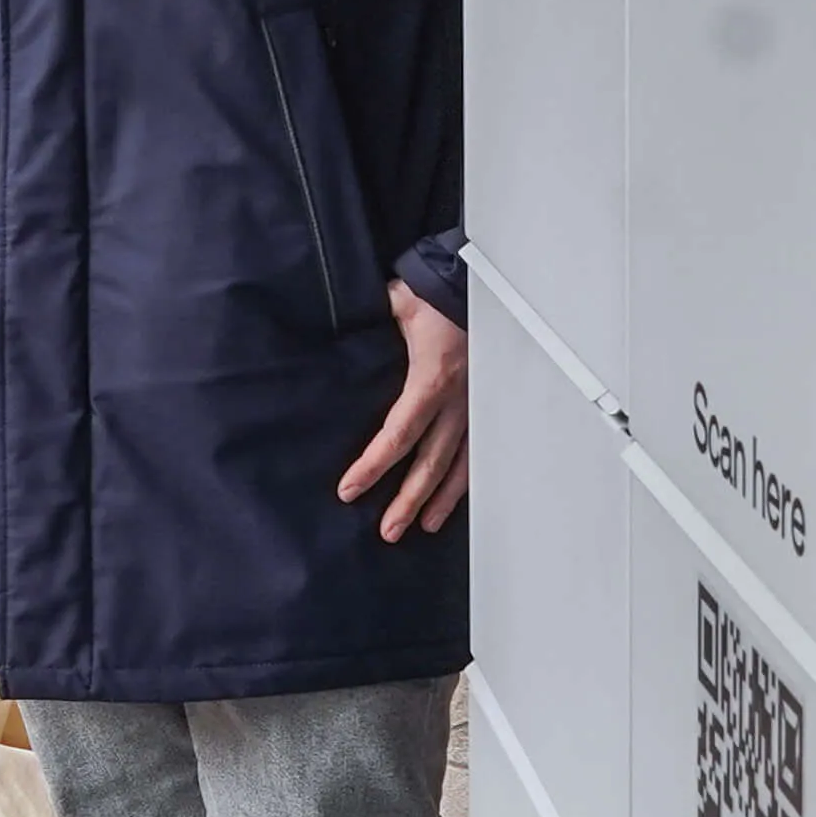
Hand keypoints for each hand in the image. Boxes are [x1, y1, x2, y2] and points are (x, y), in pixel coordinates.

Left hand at [338, 284, 467, 539]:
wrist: (476, 285)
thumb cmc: (436, 293)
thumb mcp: (398, 304)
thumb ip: (369, 326)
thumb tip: (332, 335)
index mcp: (432, 378)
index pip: (399, 433)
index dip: (373, 465)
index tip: (350, 489)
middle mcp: (458, 400)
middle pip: (430, 461)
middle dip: (408, 500)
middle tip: (388, 530)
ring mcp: (474, 406)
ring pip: (458, 464)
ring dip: (438, 499)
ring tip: (421, 527)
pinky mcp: (484, 407)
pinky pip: (476, 451)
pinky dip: (464, 481)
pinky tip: (452, 502)